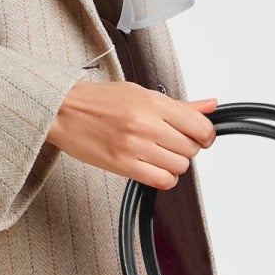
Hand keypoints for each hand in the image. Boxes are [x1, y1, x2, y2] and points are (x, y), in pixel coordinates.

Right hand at [47, 79, 216, 188]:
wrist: (64, 112)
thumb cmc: (101, 102)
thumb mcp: (142, 94)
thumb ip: (180, 105)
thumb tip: (210, 106)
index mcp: (153, 103)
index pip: (199, 126)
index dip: (206, 135)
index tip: (202, 136)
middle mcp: (146, 124)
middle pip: (191, 149)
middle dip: (186, 148)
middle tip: (172, 142)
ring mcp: (134, 146)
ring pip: (179, 167)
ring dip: (174, 164)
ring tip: (159, 154)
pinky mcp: (123, 165)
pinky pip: (161, 181)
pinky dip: (164, 178)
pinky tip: (154, 167)